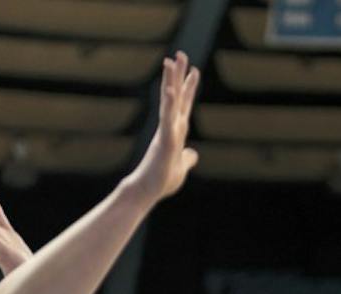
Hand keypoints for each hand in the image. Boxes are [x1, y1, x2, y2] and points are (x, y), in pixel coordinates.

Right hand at [129, 52, 199, 204]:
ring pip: (169, 102)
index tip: (194, 70)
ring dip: (171, 81)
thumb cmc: (160, 182)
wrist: (146, 192)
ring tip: (171, 61)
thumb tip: (193, 154)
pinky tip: (172, 90)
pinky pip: (168, 120)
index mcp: (175, 132)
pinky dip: (171, 105)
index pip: (183, 105)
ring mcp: (166, 132)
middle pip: (175, 96)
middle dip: (178, 75)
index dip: (188, 88)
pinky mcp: (164, 141)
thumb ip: (187, 159)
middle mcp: (170, 127)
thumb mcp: (180, 169)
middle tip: (181, 54)